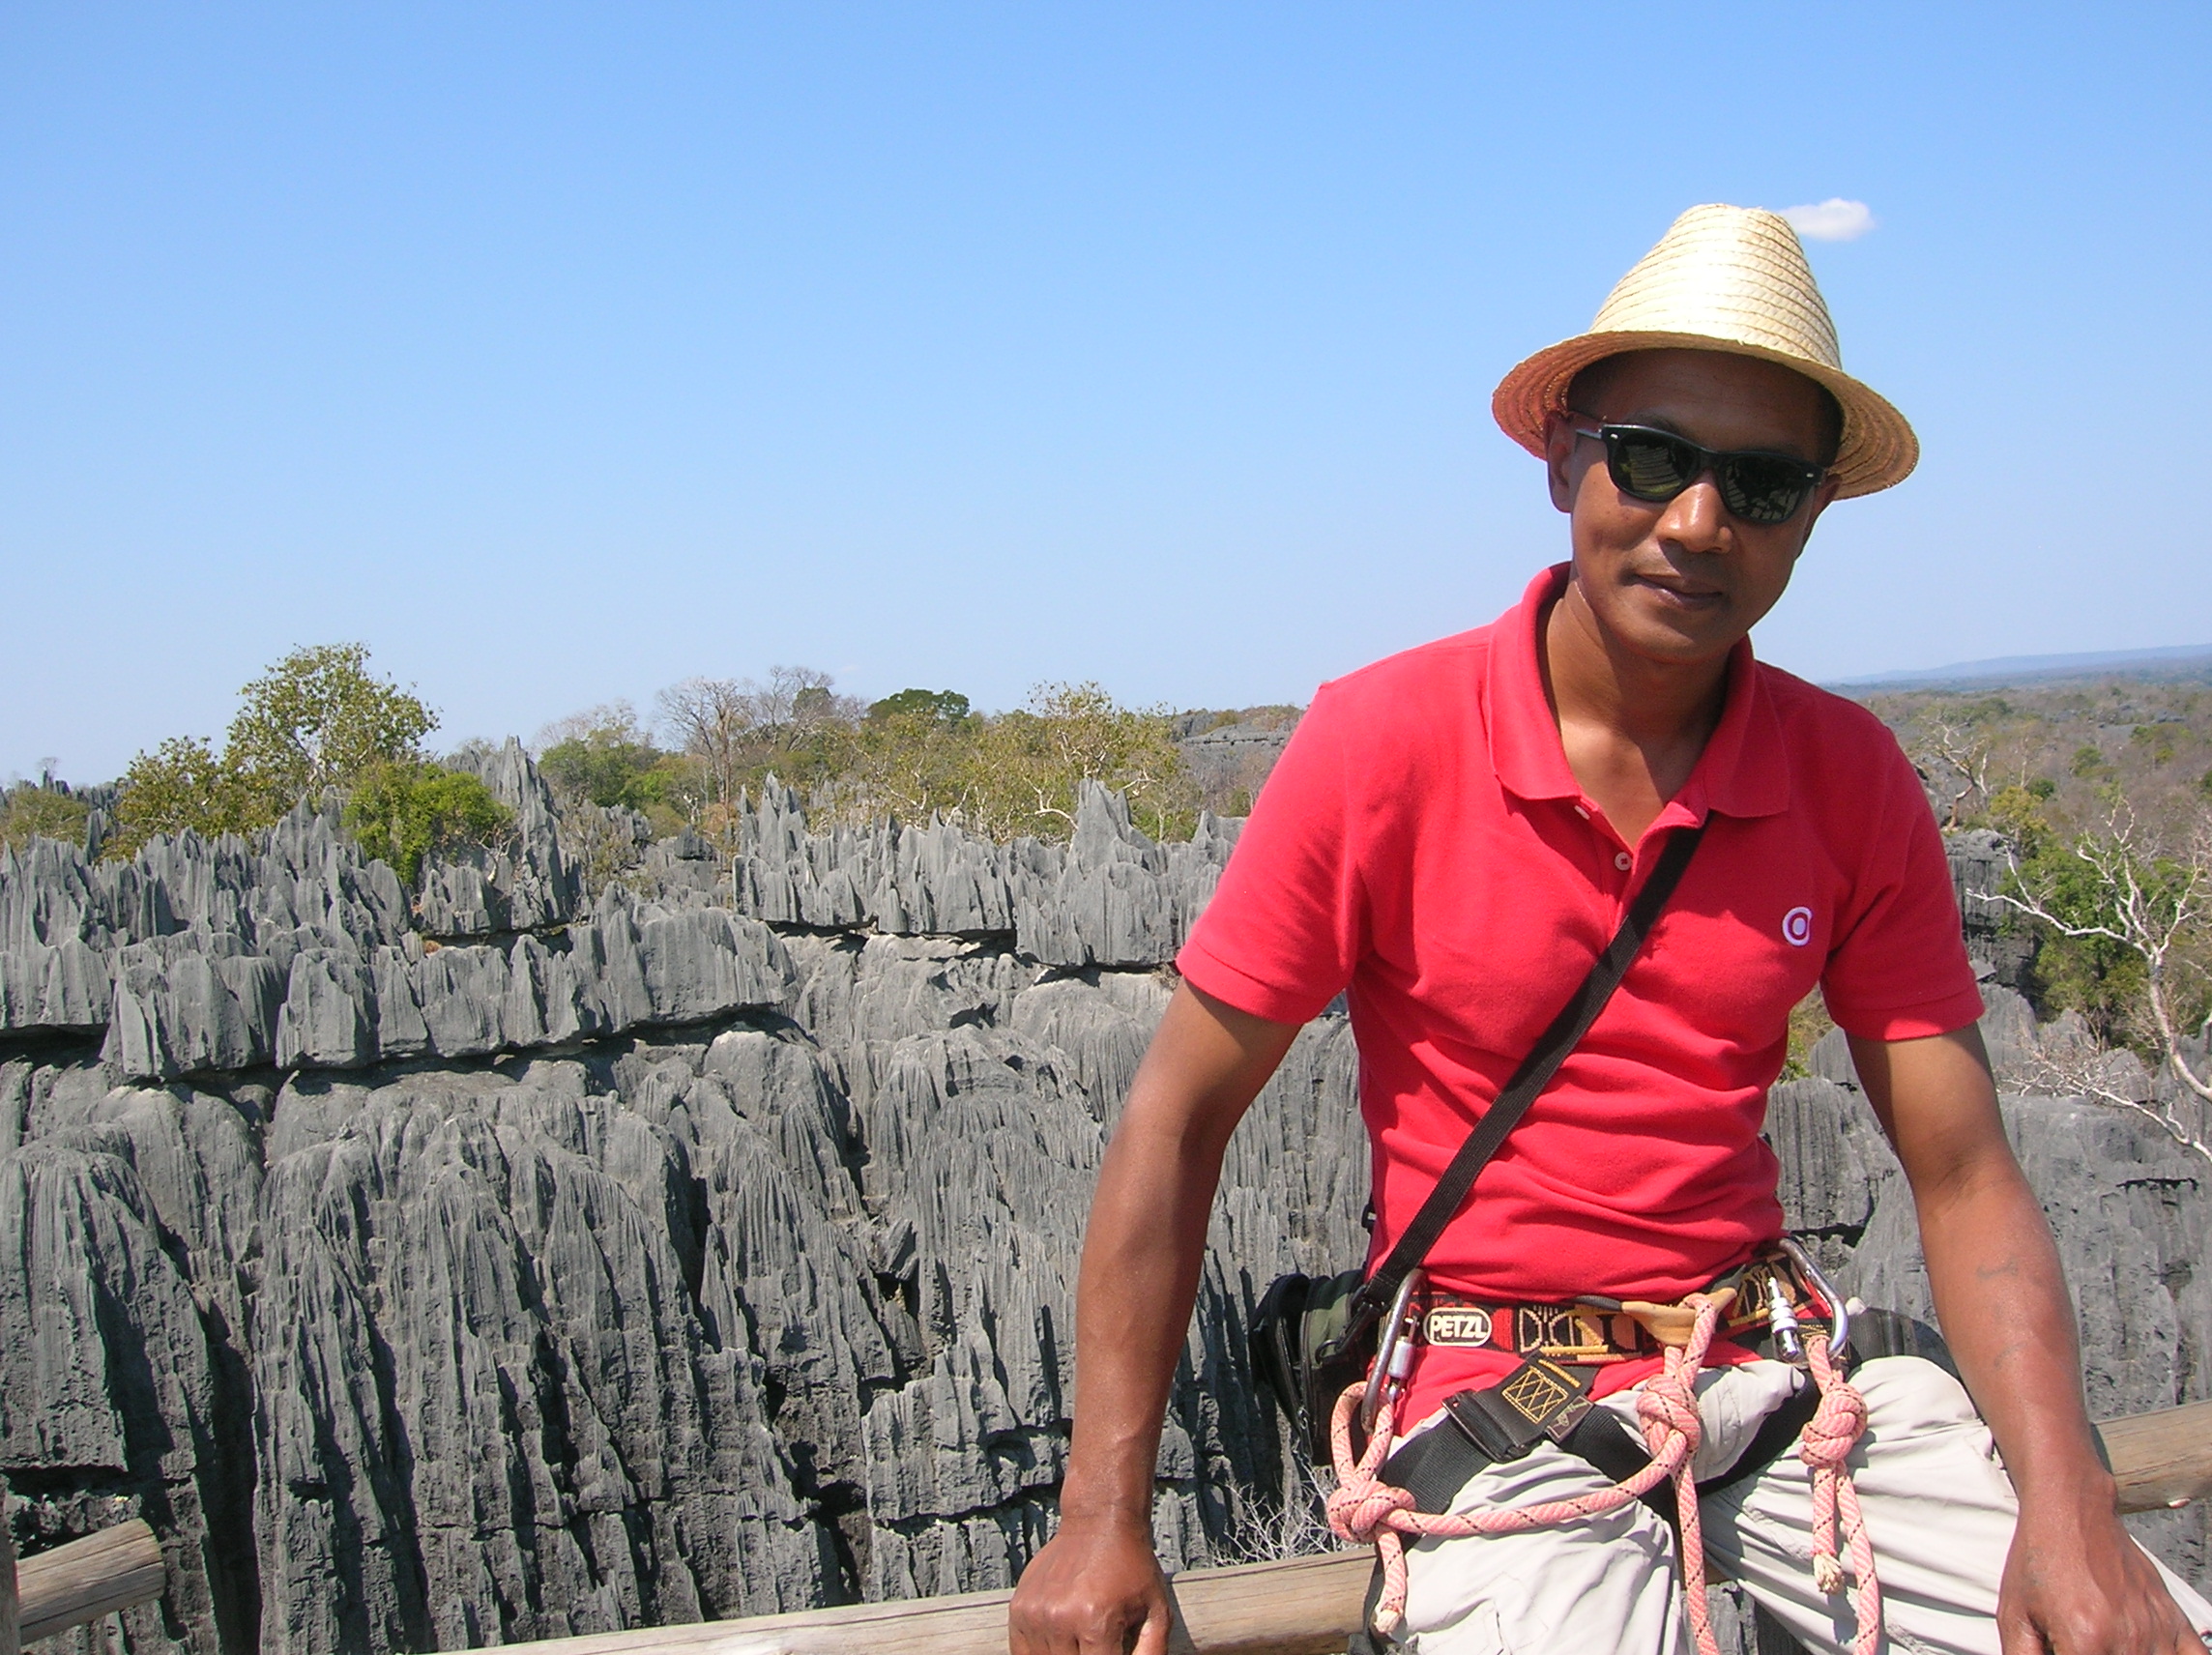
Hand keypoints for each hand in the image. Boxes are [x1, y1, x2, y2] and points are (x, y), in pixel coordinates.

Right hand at [1007, 1513, 1171, 1654]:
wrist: (1098, 1523)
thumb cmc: (1132, 1569)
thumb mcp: (1156, 1612)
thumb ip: (1152, 1654)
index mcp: (1097, 1622)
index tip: (1113, 1647)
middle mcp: (1061, 1619)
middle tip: (1099, 1640)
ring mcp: (1036, 1614)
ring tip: (1081, 1636)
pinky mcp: (1019, 1608)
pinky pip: (1021, 1652)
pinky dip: (1039, 1653)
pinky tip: (1060, 1640)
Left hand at [1998, 1486, 2205, 1652]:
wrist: (2071, 1514)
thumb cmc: (2040, 1561)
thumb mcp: (2015, 1617)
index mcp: (2087, 1643)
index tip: (2066, 1653)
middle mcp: (2129, 1640)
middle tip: (2084, 1647)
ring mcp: (2157, 1631)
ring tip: (2102, 1646)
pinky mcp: (2175, 1620)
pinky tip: (2150, 1652)